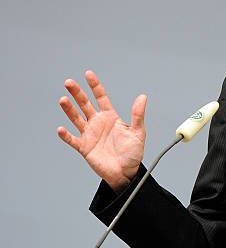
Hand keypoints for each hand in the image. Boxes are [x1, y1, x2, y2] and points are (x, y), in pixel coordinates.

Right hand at [57, 70, 146, 192]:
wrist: (126, 172)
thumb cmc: (133, 153)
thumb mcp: (138, 132)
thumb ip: (137, 115)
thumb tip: (142, 97)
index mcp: (110, 117)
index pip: (101, 97)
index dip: (95, 86)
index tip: (88, 74)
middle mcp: (98, 123)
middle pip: (85, 104)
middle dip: (77, 93)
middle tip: (69, 82)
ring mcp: (89, 134)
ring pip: (76, 118)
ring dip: (69, 110)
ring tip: (63, 100)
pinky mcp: (84, 147)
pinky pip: (72, 139)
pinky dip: (66, 135)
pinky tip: (61, 129)